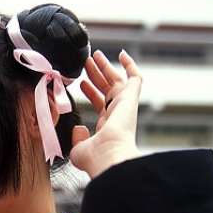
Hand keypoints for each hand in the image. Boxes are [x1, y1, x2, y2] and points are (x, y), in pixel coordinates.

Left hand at [69, 50, 142, 177]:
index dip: (90, 92)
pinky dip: (130, 65)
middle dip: (96, 75)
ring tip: (93, 55)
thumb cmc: (94, 158)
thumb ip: (77, 139)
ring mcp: (124, 106)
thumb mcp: (78, 149)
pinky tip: (121, 53)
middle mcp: (117, 115)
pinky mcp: (131, 98)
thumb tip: (79, 128)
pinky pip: (135, 77)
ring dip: (105, 67)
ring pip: (116, 80)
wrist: (108, 156)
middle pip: (106, 89)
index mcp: (106, 127)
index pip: (99, 104)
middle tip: (86, 63)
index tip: (81, 83)